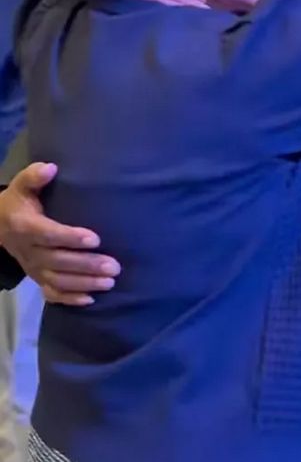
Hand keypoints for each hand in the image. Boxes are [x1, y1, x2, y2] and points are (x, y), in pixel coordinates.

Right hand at [0, 163, 119, 305]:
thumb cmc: (18, 201)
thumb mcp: (21, 185)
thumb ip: (34, 176)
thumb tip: (51, 167)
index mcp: (25, 226)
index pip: (49, 234)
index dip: (71, 238)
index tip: (96, 238)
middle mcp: (28, 251)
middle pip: (58, 262)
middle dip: (87, 265)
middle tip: (114, 266)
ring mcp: (32, 268)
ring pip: (58, 280)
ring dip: (84, 283)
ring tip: (110, 282)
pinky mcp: (36, 278)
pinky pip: (51, 293)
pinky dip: (69, 299)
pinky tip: (90, 299)